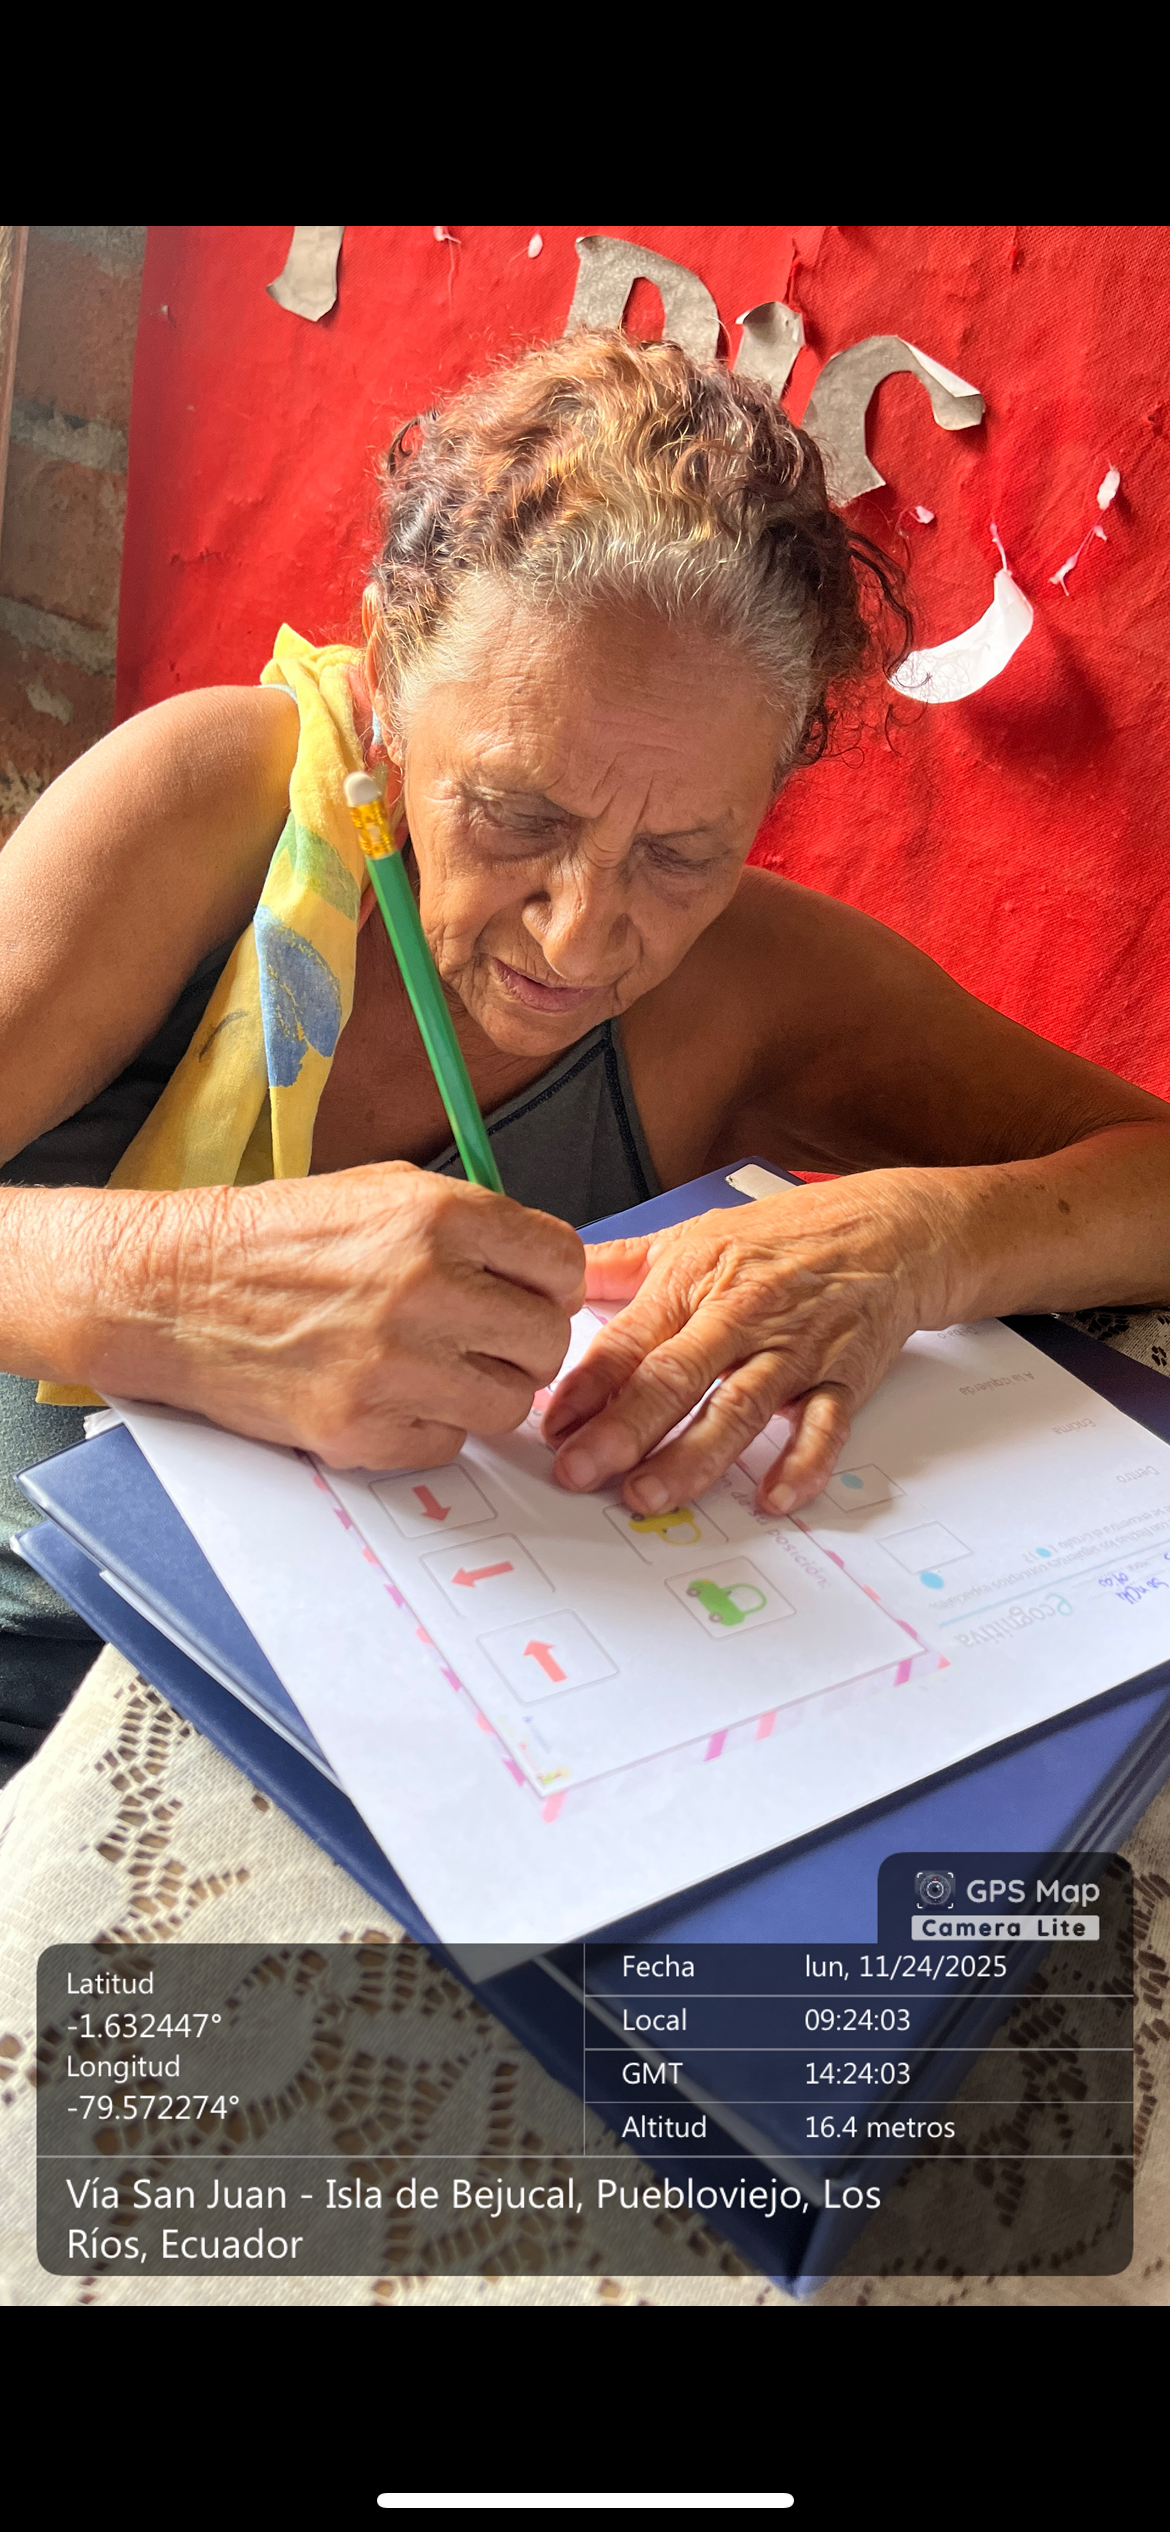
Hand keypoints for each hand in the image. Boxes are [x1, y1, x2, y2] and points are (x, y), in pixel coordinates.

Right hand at [67, 1164, 584, 1467]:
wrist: (175, 1291)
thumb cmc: (276, 1240)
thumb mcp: (381, 1192)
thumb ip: (471, 1227)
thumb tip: (542, 1272)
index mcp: (437, 1216)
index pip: (560, 1264)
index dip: (550, 1284)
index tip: (529, 1293)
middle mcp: (424, 1287)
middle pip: (545, 1341)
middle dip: (522, 1343)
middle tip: (484, 1340)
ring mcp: (393, 1365)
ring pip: (507, 1404)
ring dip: (481, 1391)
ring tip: (433, 1368)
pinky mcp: (361, 1428)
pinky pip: (448, 1445)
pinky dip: (428, 1427)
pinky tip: (389, 1395)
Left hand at [542, 1173, 949, 1514]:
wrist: (890, 1229)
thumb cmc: (787, 1235)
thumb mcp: (694, 1235)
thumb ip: (619, 1266)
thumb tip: (551, 1281)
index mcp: (695, 1283)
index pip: (629, 1339)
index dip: (587, 1385)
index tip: (553, 1426)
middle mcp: (741, 1317)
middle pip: (675, 1377)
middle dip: (623, 1429)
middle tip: (581, 1472)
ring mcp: (793, 1351)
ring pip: (739, 1409)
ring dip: (693, 1457)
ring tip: (650, 1495)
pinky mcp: (842, 1378)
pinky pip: (823, 1426)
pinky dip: (802, 1463)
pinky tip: (773, 1497)